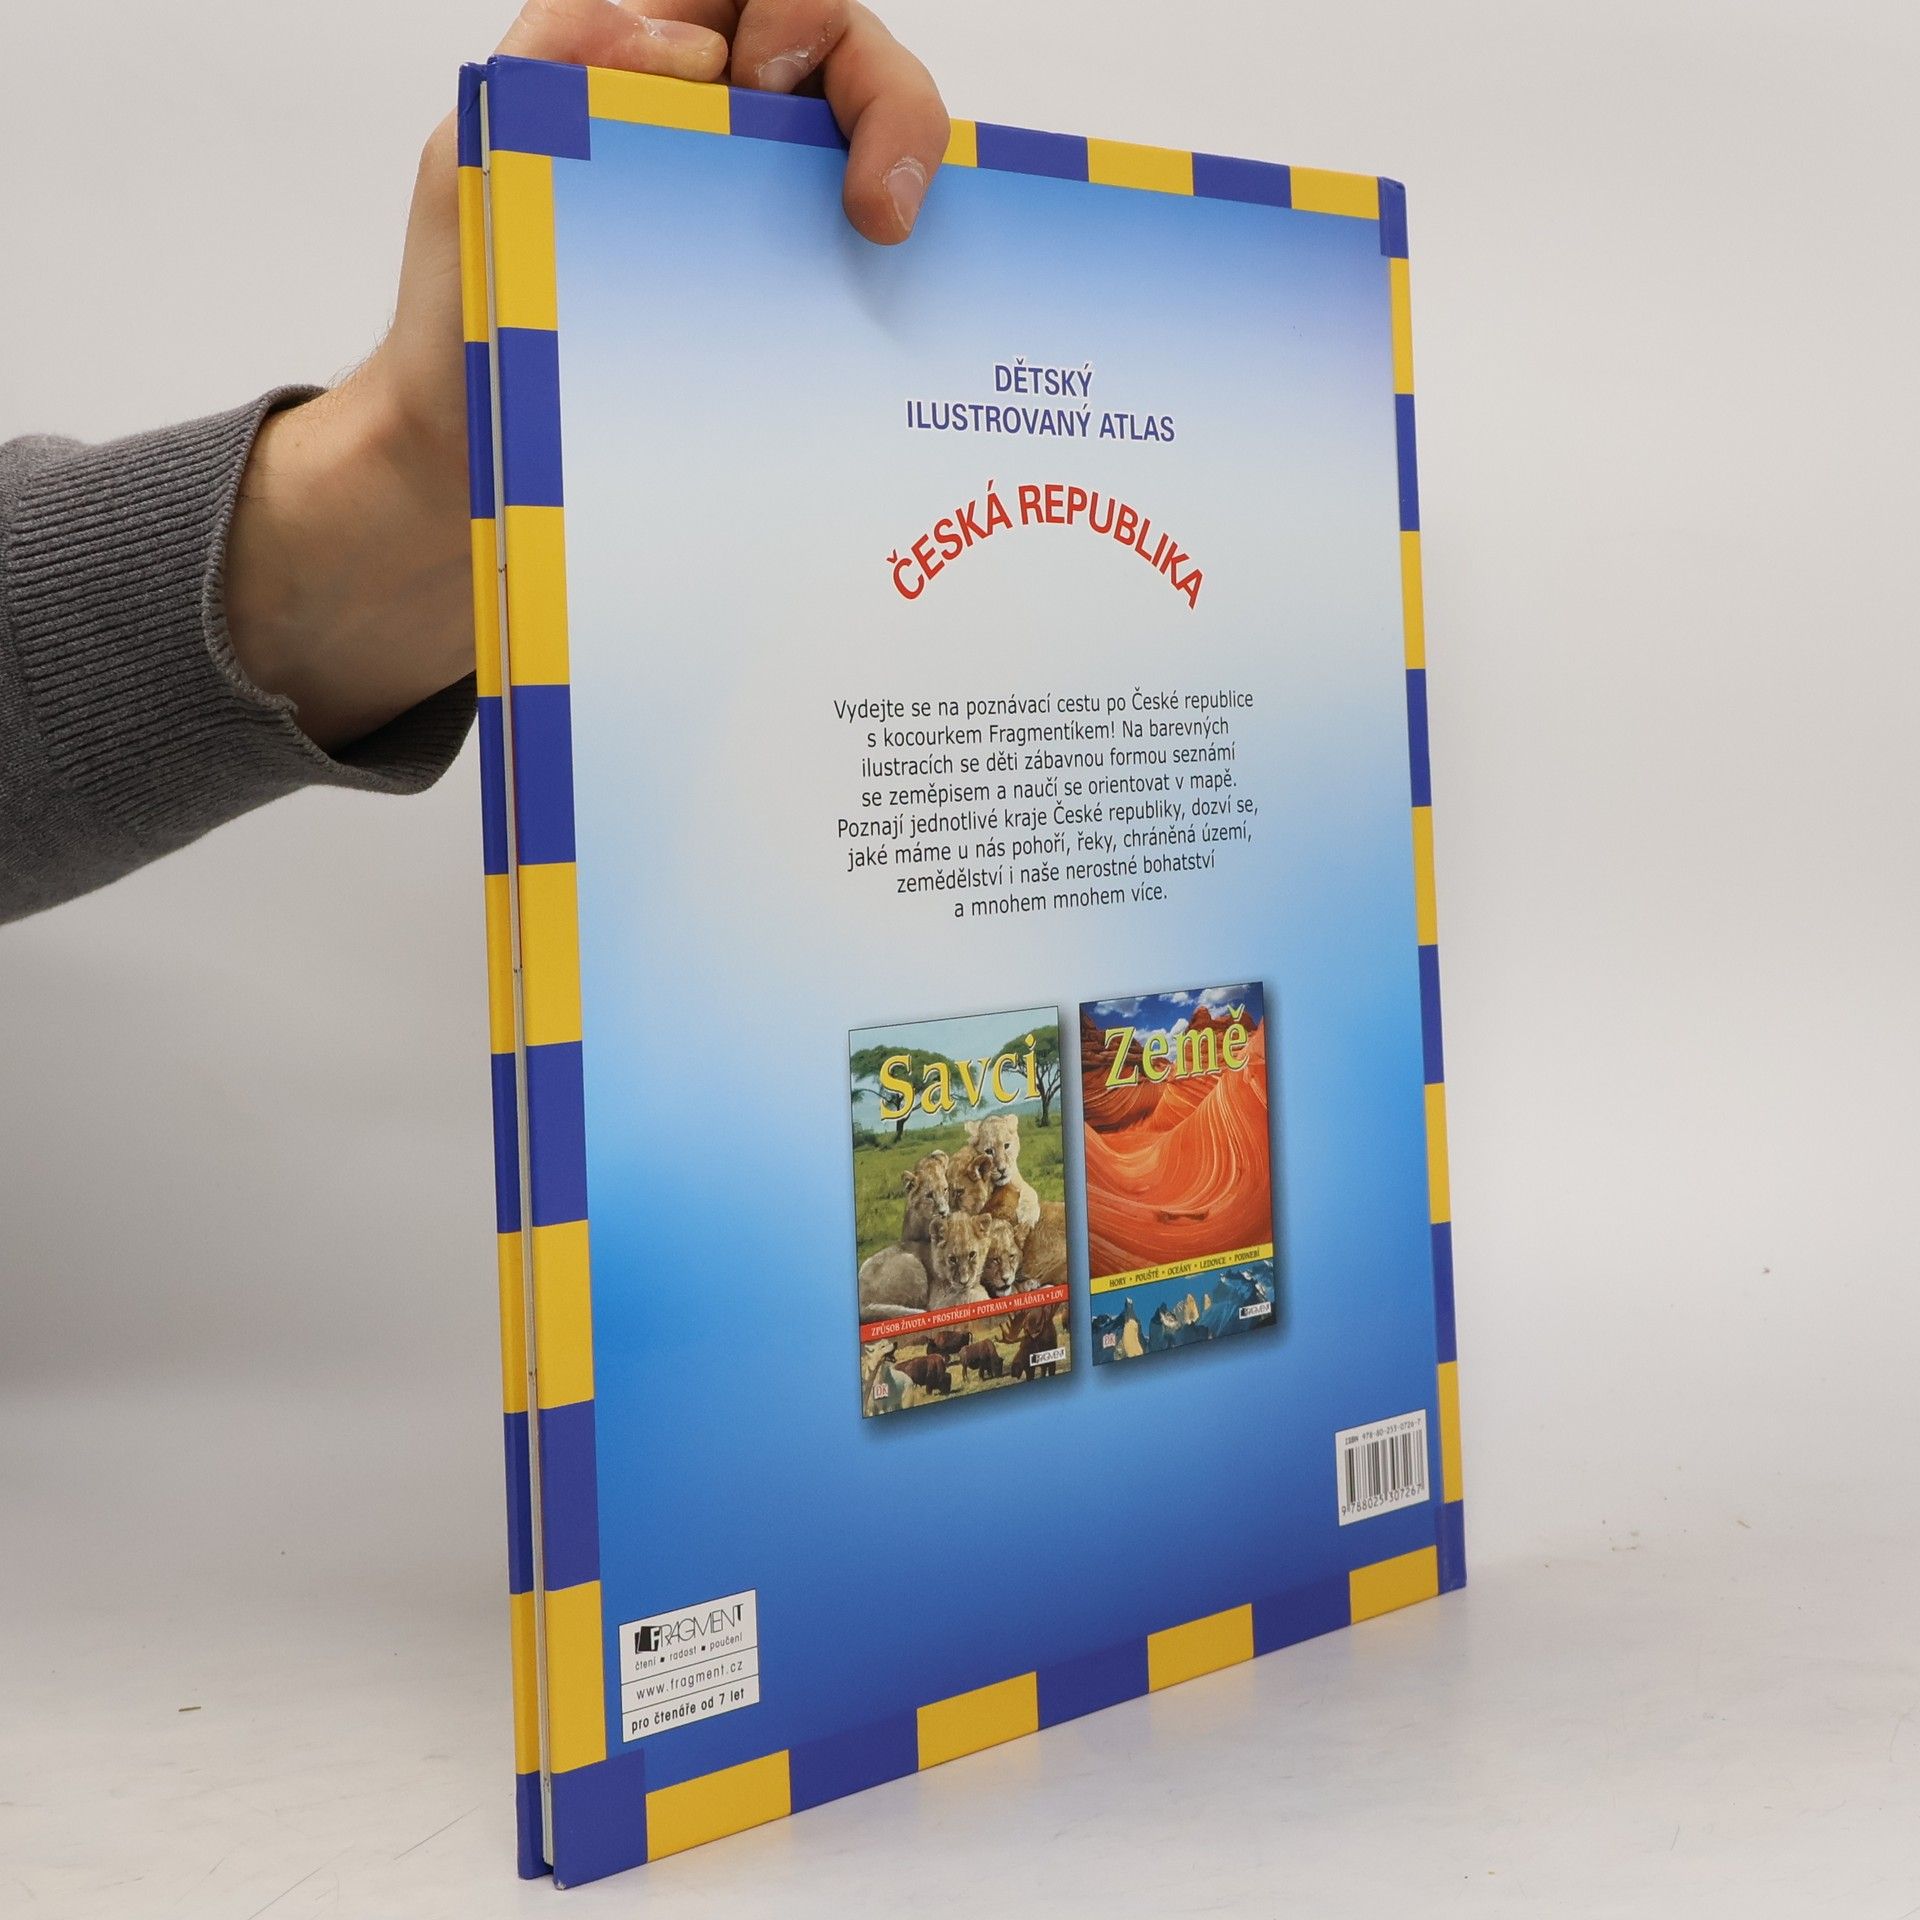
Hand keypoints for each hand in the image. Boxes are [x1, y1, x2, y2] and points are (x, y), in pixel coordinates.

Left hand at [226, 1, 946, 750]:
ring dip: (912, 191)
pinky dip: (908, 289)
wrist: (466, 473)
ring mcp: (764, 238)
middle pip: (852, 73)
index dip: (802, 20)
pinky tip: (906, 324)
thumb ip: (555, 63)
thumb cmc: (460, 325)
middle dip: (894, 109)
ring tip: (890, 255)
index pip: (767, 0)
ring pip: (879, 175)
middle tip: (881, 209)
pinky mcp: (789, 325)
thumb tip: (691, 44)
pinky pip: (867, 288)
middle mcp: (721, 146)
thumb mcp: (468, 166)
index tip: (773, 87)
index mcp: (645, 80)